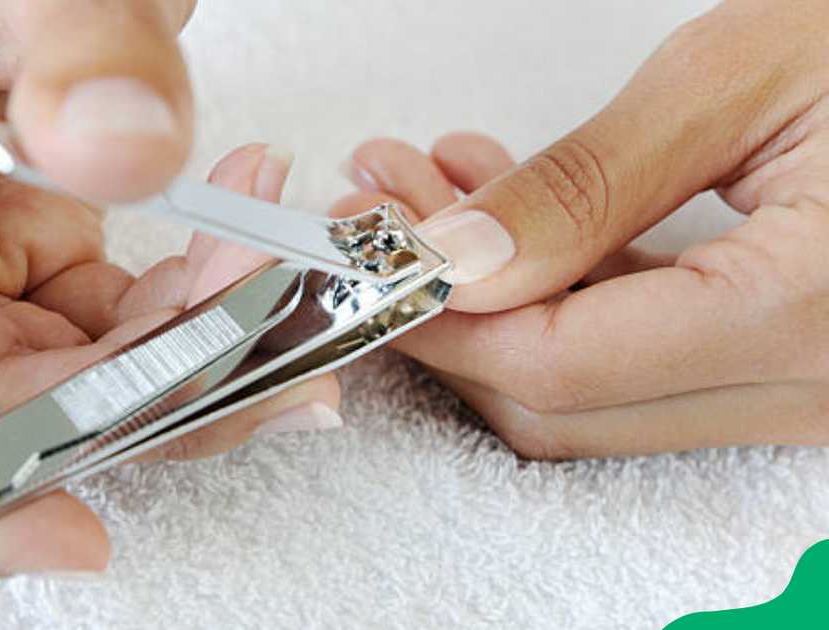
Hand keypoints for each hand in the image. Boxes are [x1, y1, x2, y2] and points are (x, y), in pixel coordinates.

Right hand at [0, 0, 338, 579]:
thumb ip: (70, 39)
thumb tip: (130, 149)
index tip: (66, 536)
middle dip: (144, 398)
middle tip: (279, 359)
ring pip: (71, 370)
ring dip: (192, 351)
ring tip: (291, 282)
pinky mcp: (27, 236)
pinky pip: (112, 313)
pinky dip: (194, 300)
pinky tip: (256, 242)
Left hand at [339, 0, 828, 457]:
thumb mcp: (742, 76)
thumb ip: (588, 183)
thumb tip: (461, 259)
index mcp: (808, 315)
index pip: (560, 363)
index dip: (443, 320)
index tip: (373, 257)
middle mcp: (809, 386)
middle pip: (559, 398)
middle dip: (448, 312)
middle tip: (386, 217)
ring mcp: (797, 390)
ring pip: (587, 389)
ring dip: (492, 302)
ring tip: (433, 194)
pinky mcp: (782, 365)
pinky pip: (637, 361)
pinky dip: (558, 300)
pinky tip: (512, 224)